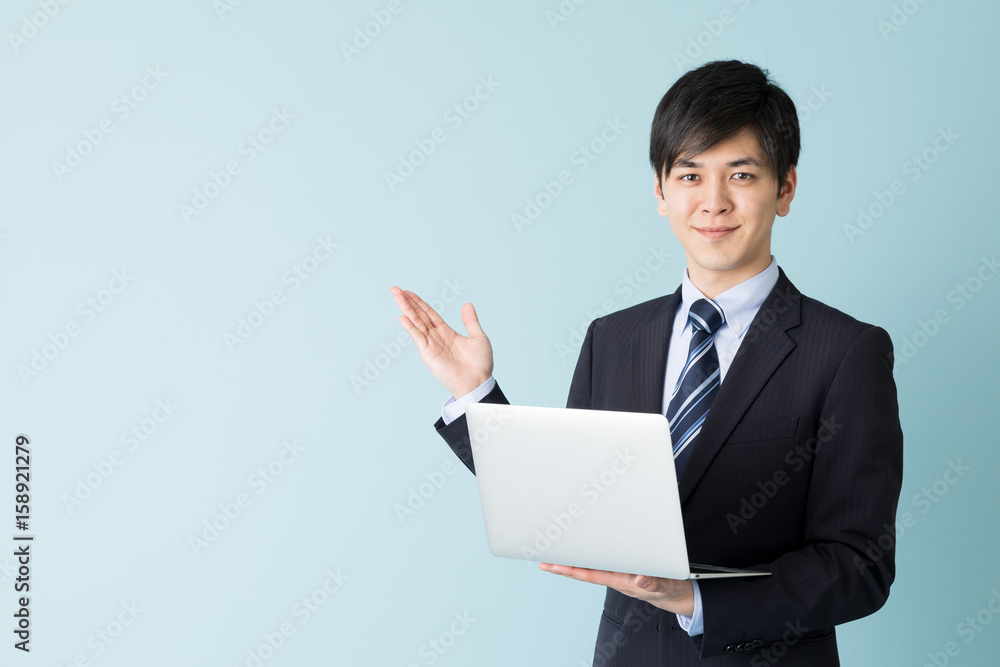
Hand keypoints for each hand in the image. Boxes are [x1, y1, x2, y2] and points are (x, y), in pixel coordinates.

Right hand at [390, 286, 493, 397]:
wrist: (478, 381)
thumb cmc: (480, 364)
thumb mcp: (478, 337)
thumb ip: (470, 321)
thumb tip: (467, 304)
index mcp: (447, 333)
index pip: (430, 314)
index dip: (420, 303)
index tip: (409, 292)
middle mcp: (436, 337)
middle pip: (419, 315)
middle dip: (408, 302)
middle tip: (396, 289)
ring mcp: (431, 345)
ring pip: (416, 322)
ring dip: (406, 309)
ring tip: (397, 296)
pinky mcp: (428, 353)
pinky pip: (418, 337)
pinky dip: (410, 327)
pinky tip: (403, 317)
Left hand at [538, 563, 694, 615]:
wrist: (676, 595)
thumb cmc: (669, 589)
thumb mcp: (664, 585)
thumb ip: (653, 582)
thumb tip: (640, 579)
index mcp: (622, 581)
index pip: (591, 575)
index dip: (572, 570)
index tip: (555, 565)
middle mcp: (615, 578)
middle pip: (584, 572)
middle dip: (564, 567)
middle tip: (543, 561)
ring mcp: (617, 575)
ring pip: (590, 568)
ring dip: (573, 563)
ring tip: (554, 557)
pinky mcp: (622, 570)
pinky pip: (600, 565)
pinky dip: (587, 559)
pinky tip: (579, 555)